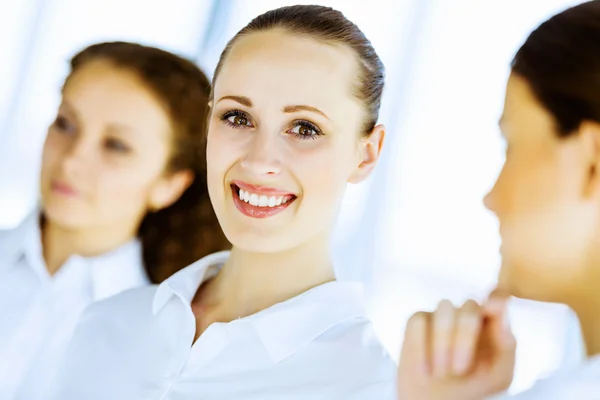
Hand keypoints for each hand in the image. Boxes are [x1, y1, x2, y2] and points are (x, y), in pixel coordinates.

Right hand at [397, 291, 515, 399]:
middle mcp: (467, 314)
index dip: (496, 296)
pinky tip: (425, 369)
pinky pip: (418, 321)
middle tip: (459, 369)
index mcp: (491, 324)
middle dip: (464, 339)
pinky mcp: (417, 322)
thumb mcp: (499, 375)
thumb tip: (501, 316)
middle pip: (470, 307)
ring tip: (441, 372)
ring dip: (443, 343)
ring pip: (444, 309)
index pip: (498, 297)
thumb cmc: (472, 387)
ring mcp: (441, 315)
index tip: (494, 308)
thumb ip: (506, 345)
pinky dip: (421, 347)